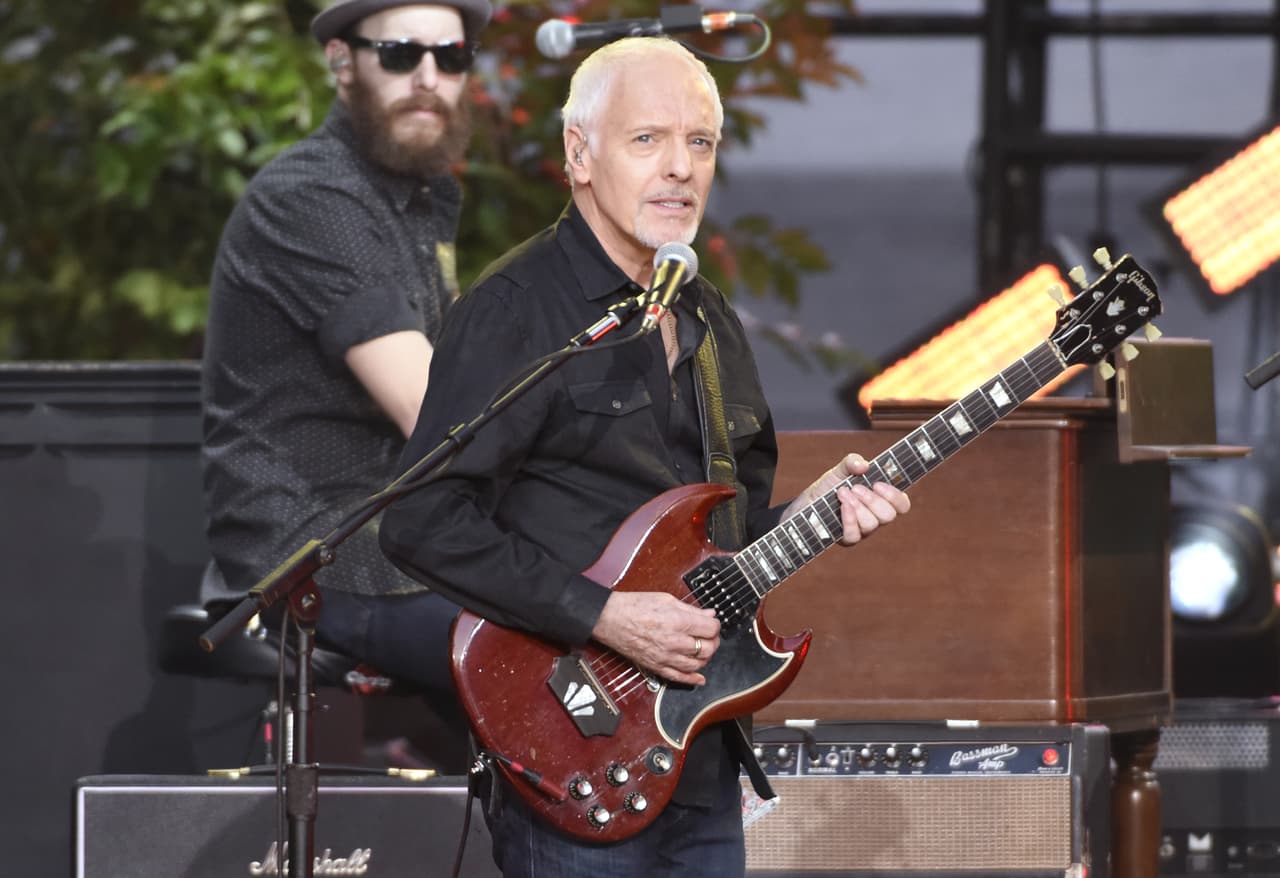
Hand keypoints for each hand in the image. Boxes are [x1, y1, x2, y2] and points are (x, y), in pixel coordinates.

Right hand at [590, 591, 720, 685]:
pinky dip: (692, 679)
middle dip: (713, 642)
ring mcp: (665, 656)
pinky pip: (679, 678)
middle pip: (707, 648)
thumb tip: (709, 614)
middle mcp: (674, 641)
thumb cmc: (633, 606)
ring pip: (697, 665)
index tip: (712, 623)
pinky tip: (699, 678)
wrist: (610, 619)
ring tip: (702, 650)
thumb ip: (690, 609)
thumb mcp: (666, 599)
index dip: (715, 625)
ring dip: (705, 658)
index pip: (711, 629)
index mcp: (678, 621)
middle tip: (709, 636)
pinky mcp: (656, 666)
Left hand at [785, 452, 910, 545]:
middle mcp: (876, 517)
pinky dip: (849, 519)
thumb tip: (864, 465)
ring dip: (857, 506)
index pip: (902, 504)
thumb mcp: (839, 470)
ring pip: (872, 524)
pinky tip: (842, 506)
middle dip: (872, 500)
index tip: (877, 484)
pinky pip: (854, 535)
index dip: (894, 496)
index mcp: (881, 499)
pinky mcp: (848, 539)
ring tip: (842, 493)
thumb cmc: (829, 486)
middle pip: (889, 515)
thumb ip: (852, 462)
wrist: (807, 502)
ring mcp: (863, 530)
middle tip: (856, 488)